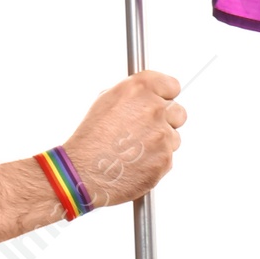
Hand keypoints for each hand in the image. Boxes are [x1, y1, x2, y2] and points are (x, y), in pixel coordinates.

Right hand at [61, 71, 185, 207]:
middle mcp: (154, 108)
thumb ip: (136, 94)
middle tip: (144, 132)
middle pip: (178, 112)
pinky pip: (167, 159)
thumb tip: (152, 95)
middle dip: (166, 121)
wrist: (81, 172)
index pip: (172, 86)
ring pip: (173, 138)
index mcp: (140, 88)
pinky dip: (155, 162)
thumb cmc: (90, 138)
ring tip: (133, 151)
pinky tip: (134, 164)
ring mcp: (162, 135)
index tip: (159, 103)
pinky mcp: (164, 160)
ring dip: (160, 144)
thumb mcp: (107, 101)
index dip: (164, 97)